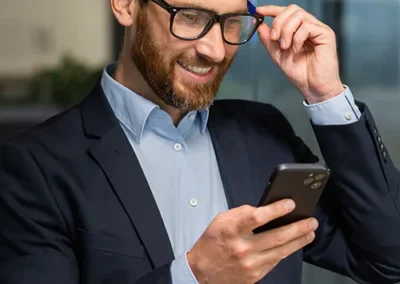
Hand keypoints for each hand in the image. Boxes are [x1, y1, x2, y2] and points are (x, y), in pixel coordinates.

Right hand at [187, 199, 317, 283]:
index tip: (290, 203)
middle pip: (276, 236)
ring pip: (281, 251)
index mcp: (231, 229)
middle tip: (311, 221)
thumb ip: (241, 213)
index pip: (257, 217)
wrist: (202, 271)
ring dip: (299, 241)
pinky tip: (294, 245)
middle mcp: (242, 247)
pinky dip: (286, 252)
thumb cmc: (212, 242)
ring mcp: (250, 264)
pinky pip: (275, 262)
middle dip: (298, 227)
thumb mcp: (220, 220)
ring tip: (310, 233)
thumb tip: (263, 210)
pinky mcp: (254, 276)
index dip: (276, 210)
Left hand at [256, 4, 344, 103]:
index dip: (272, 9)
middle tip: (274, 38)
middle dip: (278, 22)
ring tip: (285, 47)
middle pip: (292, 9)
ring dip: (287, 31)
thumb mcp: (278, 55)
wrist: (312, 87)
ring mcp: (318, 29)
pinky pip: (307, 26)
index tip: (259, 11)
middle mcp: (310, 26)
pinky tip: (296, 49)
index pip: (286, 12)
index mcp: (299, 30)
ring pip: (299, 15)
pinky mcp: (326, 34)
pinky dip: (297, 38)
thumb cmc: (300, 73)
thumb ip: (269, 41)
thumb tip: (259, 26)